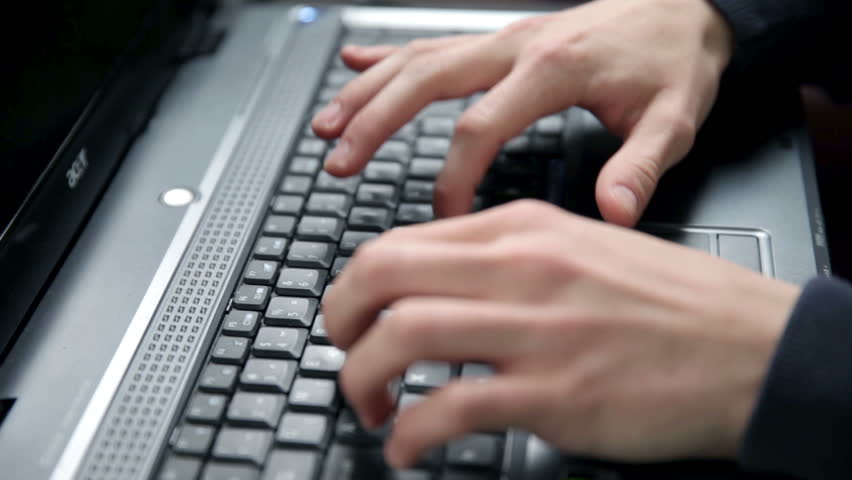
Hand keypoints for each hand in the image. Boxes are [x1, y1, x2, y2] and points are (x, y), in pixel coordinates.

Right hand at [312, 0, 733, 225]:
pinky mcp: (501, 38)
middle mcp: (516, 48)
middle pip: (425, 81)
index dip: (452, 177)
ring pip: (417, 58)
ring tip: (327, 123)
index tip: (440, 217)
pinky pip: (433, 43)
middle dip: (374, 121)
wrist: (684, 5)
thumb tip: (614, 213)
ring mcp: (503, 39)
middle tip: (337, 158)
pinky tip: (355, 65)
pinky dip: (388, 55)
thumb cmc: (674, 59)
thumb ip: (641, 165)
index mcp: (552, 70)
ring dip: (367, 90)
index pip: (479, 127)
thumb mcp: (674, 117)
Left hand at [323, 200, 800, 467]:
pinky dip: (409, 432)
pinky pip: (450, 408)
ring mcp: (535, 331)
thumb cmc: (667, 302)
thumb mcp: (578, 248)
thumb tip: (435, 282)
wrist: (746, 347)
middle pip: (384, 274)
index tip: (352, 314)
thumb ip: (505, 258)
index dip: (355, 283)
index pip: (402, 240)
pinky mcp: (553, 394)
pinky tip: (407, 446)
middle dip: (338, 318)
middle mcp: (521, 269)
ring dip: (362, 377)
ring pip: (403, 335)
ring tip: (369, 403)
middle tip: (341, 350)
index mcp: (522, 229)